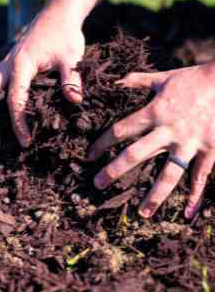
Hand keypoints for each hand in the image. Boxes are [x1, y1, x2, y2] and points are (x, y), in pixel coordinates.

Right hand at [0, 11, 85, 149]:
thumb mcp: (72, 57)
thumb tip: (74, 102)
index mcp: (21, 65)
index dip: (18, 123)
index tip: (25, 141)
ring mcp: (2, 64)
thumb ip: (71, 79)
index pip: (14, 99)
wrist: (56, 15)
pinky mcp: (3, 65)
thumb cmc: (65, 36)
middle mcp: (6, 65)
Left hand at [87, 63, 214, 218]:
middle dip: (115, 170)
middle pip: (136, 154)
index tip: (89, 155)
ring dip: (155, 195)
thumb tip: (115, 81)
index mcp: (154, 112)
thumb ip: (137, 81)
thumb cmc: (195, 79)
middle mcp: (169, 131)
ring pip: (169, 174)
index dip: (102, 143)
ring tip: (142, 213)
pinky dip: (195, 195)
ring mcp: (190, 143)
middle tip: (98, 185)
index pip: (121, 130)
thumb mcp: (163, 78)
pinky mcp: (211, 150)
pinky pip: (201, 176)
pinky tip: (188, 213)